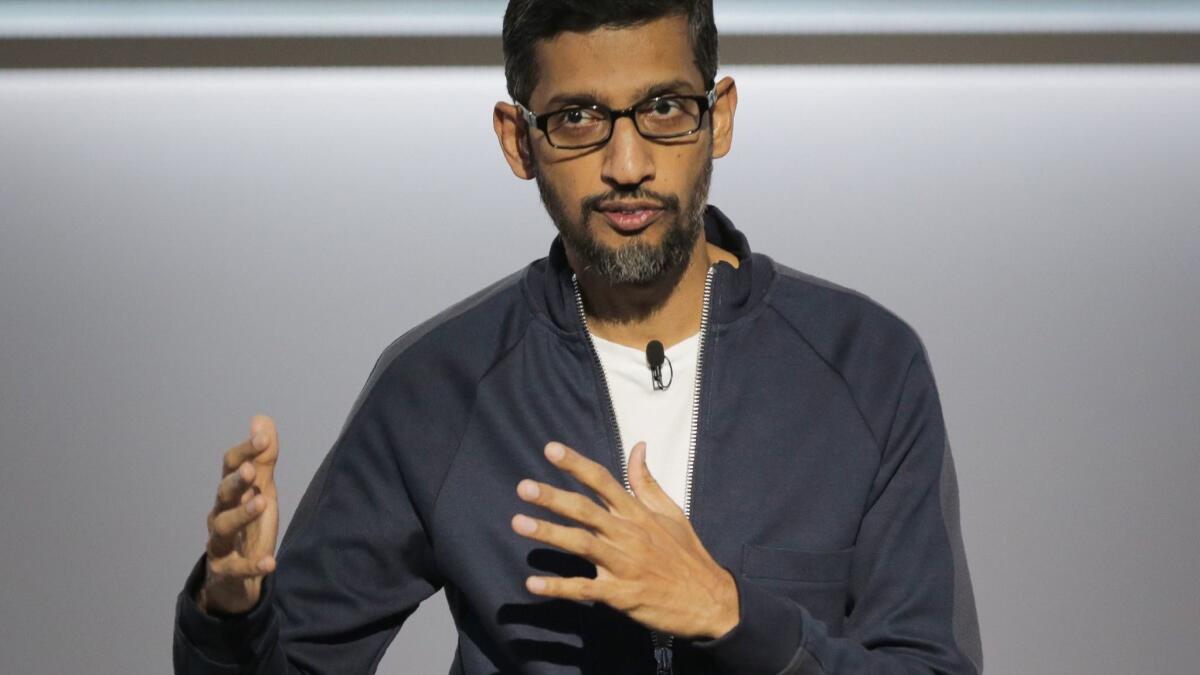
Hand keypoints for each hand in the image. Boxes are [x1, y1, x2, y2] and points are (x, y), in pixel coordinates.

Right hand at [197, 414, 280, 614]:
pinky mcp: (226, 571)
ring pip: (223, 527)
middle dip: (236, 481)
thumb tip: (261, 419)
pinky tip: (270, 562)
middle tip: (252, 470)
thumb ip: (264, 458)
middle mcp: (220, 514)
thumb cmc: (249, 527)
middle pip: (223, 494)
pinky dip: (252, 566)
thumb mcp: (262, 490)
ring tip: (262, 502)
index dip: (246, 451)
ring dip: (241, 514)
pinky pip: (236, 568)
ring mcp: (220, 543)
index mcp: (230, 493)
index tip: (264, 438)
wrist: (236, 579)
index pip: (231, 466)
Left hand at [511, 441, 739, 639]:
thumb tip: (637, 447)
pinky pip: (586, 589)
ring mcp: (625, 565)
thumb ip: (646, 481)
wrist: (710, 600)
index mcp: (638, 514)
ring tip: (519, 523)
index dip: (577, 464)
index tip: (550, 449)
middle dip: (553, 498)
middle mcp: (629, 534)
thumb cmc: (687, 555)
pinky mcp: (622, 594)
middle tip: (523, 487)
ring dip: (550, 534)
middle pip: (586, 510)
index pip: (604, 481)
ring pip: (582, 544)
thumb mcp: (672, 512)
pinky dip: (560, 587)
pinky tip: (533, 585)